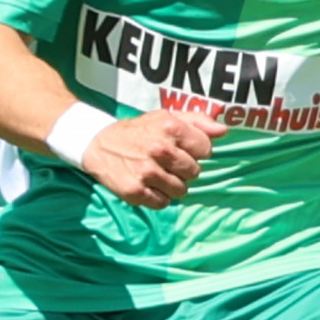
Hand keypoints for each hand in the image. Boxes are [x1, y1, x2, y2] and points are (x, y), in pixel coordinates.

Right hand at [80, 109, 211, 207]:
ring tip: (157, 175)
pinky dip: (158, 197)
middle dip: (184, 169)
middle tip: (167, 163)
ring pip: (181, 190)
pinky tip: (148, 185)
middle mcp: (159, 149)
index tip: (182, 150)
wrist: (97, 144)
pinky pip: (163, 203)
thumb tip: (223, 131)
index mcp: (170, 128)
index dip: (196, 151)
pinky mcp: (135, 191)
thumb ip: (197, 122)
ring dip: (172, 185)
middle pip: (195, 172)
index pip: (205, 149)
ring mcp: (146, 172)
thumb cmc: (137, 131)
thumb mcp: (165, 117)